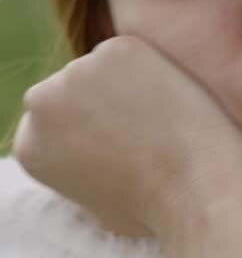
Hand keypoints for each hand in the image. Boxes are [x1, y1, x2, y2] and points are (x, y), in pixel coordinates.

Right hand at [13, 35, 241, 241]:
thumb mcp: (95, 205)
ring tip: (162, 116)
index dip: (83, 129)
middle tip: (141, 124)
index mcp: (30, 146)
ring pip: (101, 68)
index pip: (50, 124)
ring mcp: (77, 71)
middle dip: (96, 100)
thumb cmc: (154, 208)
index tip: (112, 139)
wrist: (195, 186)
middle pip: (68, 90)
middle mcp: (42, 105)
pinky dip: (151, 69)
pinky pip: (133, 53)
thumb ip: (77, 170)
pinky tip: (172, 99)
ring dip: (125, 83)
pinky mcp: (117, 49)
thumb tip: (88, 156)